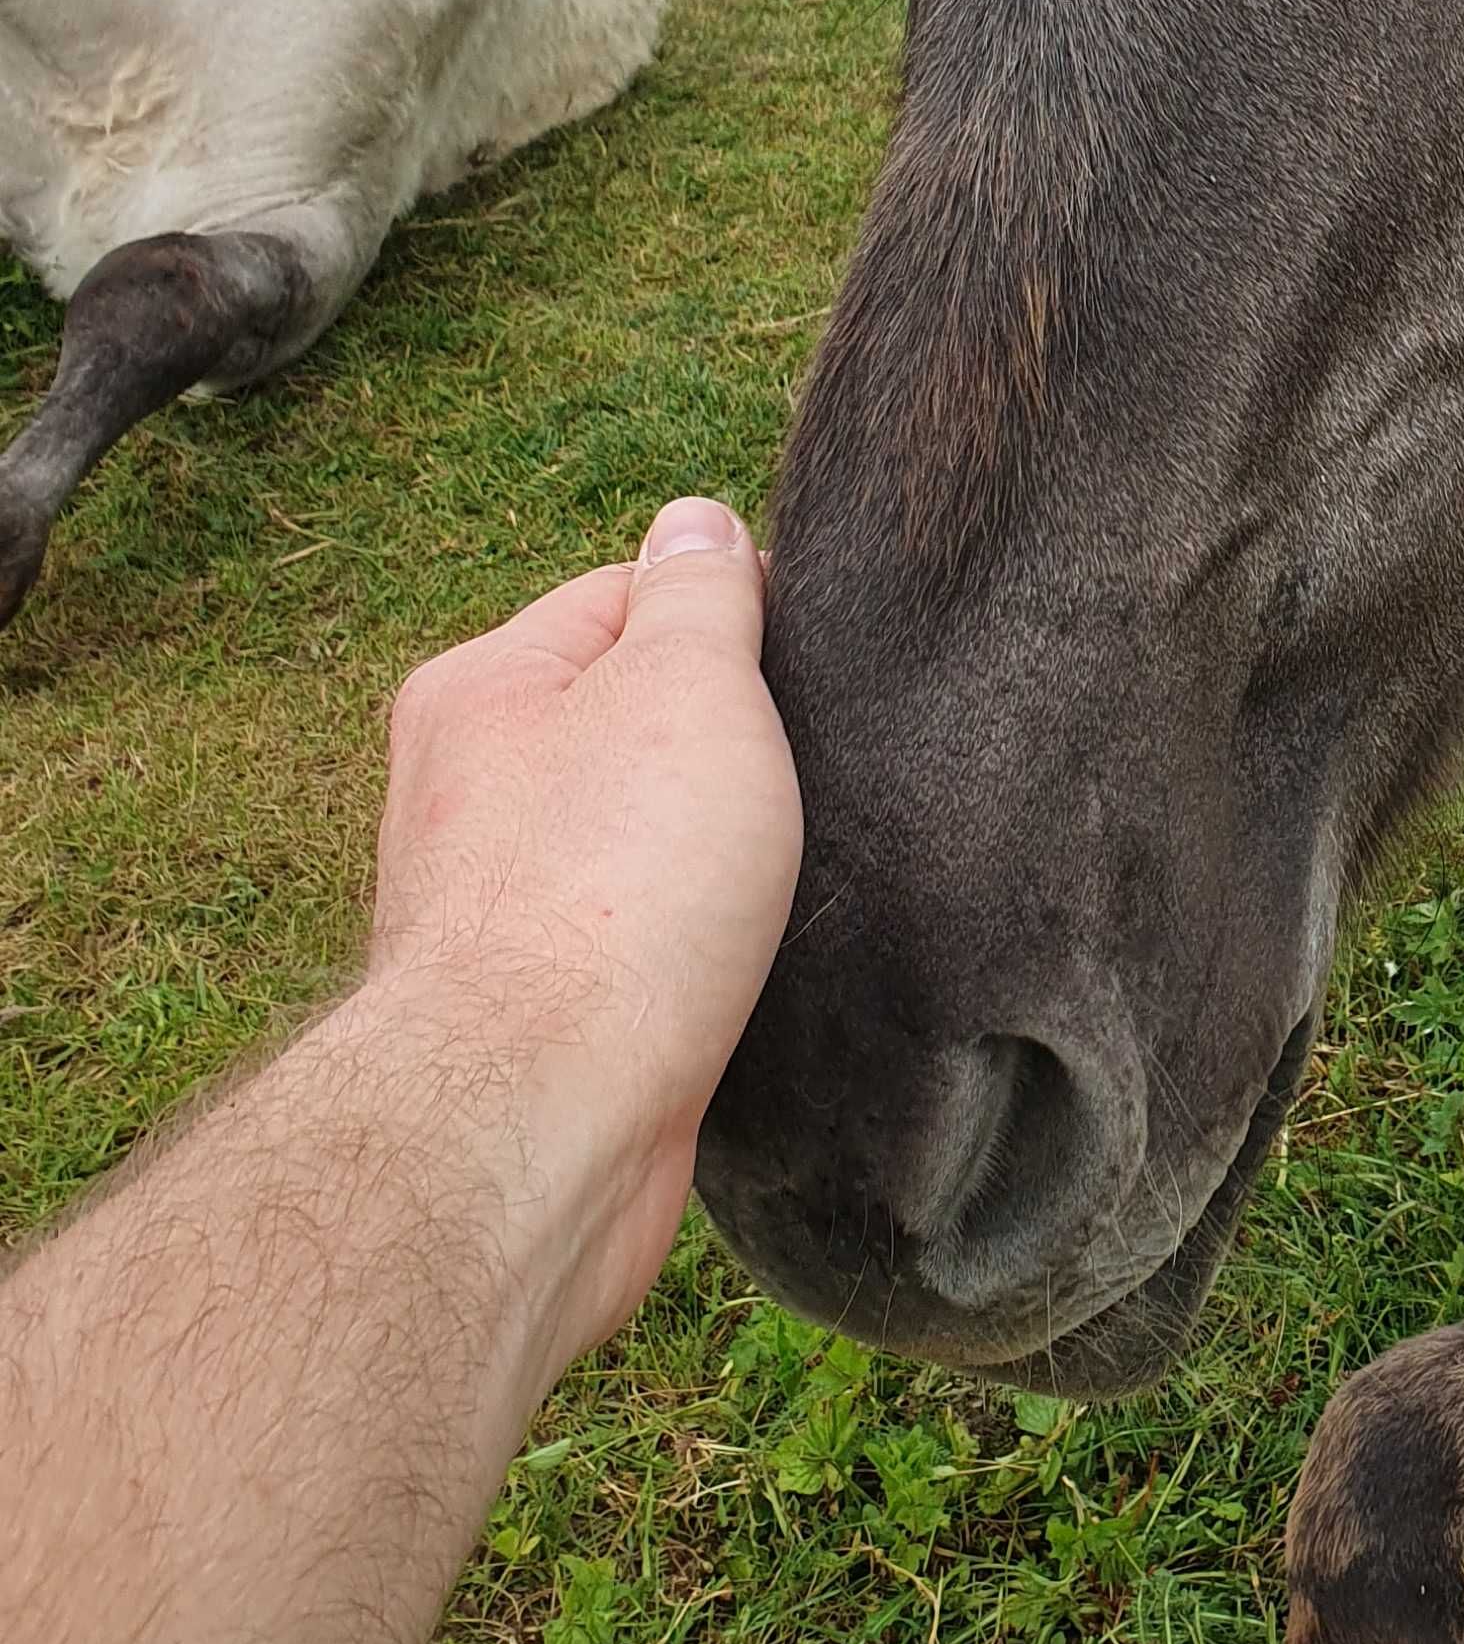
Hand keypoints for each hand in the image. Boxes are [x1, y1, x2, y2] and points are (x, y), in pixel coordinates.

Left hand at [357, 500, 803, 1375]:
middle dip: (730, 748)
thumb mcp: (685, 689)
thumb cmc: (613, 890)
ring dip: (721, 860)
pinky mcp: (542, 1012)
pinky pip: (643, 943)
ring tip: (791, 880)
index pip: (627, 597)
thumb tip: (699, 525)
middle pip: (635, 723)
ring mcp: (499, 906)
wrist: (540, 1118)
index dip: (733, 618)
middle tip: (815, 775)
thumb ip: (700, 596)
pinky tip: (751, 967)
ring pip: (643, 841)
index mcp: (484, 687)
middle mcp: (467, 790)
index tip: (816, 667)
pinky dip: (701, 949)